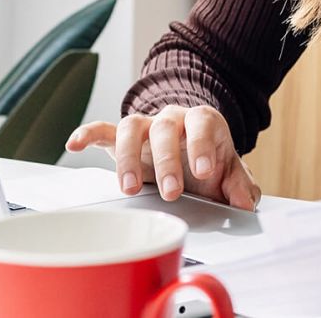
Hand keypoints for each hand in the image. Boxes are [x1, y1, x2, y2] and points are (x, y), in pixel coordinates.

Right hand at [65, 104, 261, 210]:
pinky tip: (74, 145)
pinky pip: (102, 129)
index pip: (202, 124)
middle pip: (164, 128)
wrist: (192, 149)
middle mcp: (172, 118)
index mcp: (202, 121)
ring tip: (128, 187)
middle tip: (171, 192)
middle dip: (167, 161)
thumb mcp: (230, 171)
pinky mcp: (122, 137)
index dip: (201, 145)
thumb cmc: (209, 159)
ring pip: (131, 127)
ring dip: (127, 156)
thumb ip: (240, 185)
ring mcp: (145, 126)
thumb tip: (245, 203)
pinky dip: (88, 134)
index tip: (203, 171)